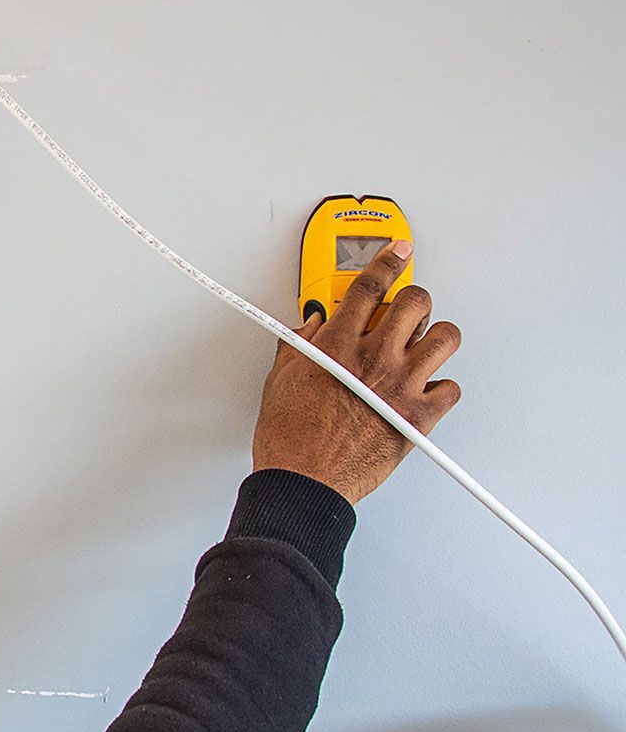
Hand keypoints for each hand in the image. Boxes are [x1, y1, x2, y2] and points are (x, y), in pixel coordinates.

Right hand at [251, 239, 461, 503]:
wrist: (304, 481)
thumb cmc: (289, 438)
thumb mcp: (280, 381)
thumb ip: (299, 345)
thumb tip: (311, 327)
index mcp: (337, 346)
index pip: (368, 286)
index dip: (387, 261)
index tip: (398, 250)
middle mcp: (374, 359)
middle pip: (415, 303)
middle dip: (412, 300)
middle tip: (405, 310)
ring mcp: (401, 387)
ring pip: (445, 338)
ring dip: (435, 337)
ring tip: (422, 345)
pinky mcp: (418, 417)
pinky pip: (451, 387)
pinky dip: (441, 386)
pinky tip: (424, 388)